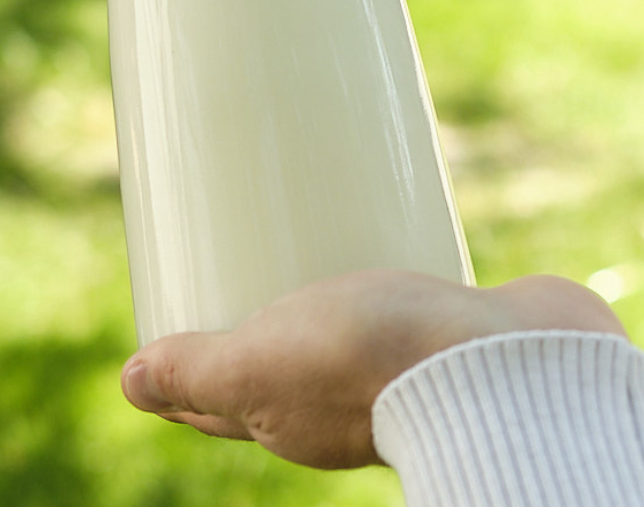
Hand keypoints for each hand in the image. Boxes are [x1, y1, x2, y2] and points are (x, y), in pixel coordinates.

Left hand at [119, 270, 624, 468]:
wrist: (513, 361)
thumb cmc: (378, 361)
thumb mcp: (261, 362)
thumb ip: (198, 372)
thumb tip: (130, 382)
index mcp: (284, 419)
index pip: (215, 397)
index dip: (188, 356)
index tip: (175, 300)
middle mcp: (338, 404)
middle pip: (278, 359)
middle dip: (253, 314)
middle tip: (236, 246)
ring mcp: (399, 369)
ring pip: (345, 328)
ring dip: (326, 290)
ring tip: (308, 224)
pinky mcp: (451, 334)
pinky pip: (407, 307)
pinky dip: (388, 279)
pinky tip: (387, 232)